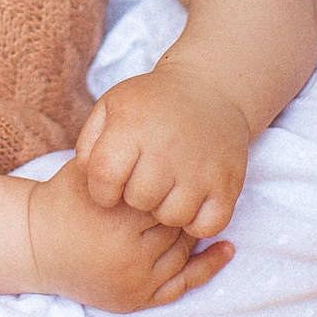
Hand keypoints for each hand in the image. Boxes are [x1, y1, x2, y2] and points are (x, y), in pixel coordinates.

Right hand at [24, 158, 231, 312]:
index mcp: (118, 220)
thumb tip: (162, 139)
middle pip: (177, 225)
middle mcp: (129, 255)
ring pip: (182, 252)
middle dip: (184, 205)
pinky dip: (206, 268)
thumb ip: (119, 158)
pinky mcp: (136, 300)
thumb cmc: (63, 201)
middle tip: (190, 185)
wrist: (35, 247)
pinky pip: (181, 285)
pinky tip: (226, 250)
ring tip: (198, 207)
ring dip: (192, 231)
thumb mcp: (87, 171)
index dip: (174, 180)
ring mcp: (135, 281)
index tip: (179, 165)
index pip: (165, 195)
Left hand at [73, 65, 253, 238]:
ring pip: (172, 218)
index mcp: (134, 127)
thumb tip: (89, 177)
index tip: (111, 183)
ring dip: (164, 210)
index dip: (101, 189)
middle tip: (143, 180)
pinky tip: (190, 202)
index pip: (104, 179)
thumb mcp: (111, 107)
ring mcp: (202, 168)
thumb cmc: (151, 105)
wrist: (209, 89)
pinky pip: (207, 227)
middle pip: (138, 200)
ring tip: (165, 189)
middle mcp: (168, 148)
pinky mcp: (228, 183)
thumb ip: (89, 142)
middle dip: (134, 196)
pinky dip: (196, 223)